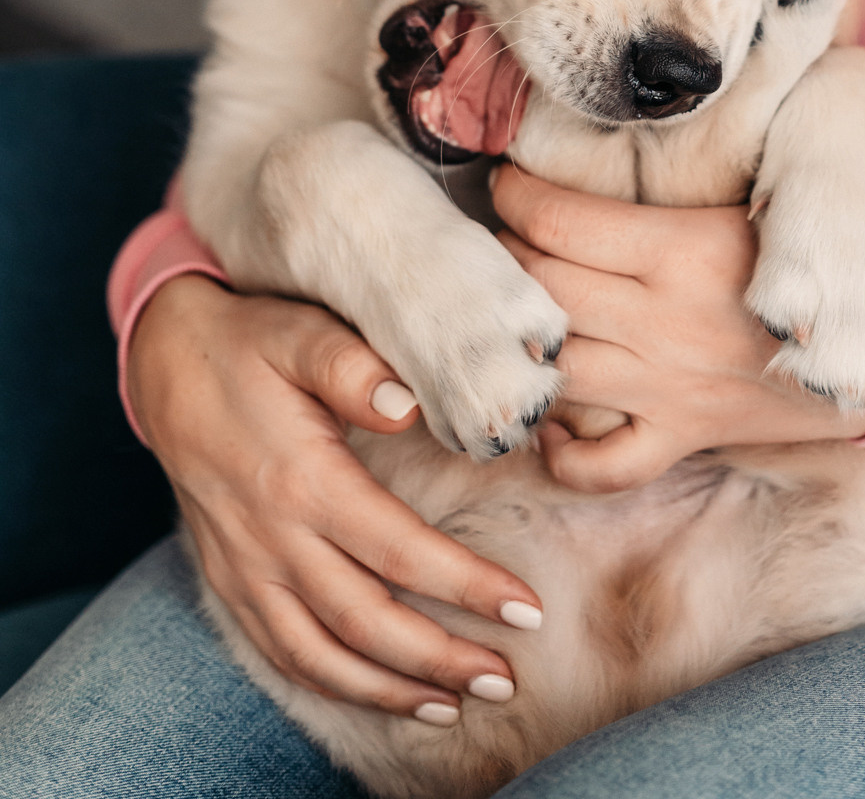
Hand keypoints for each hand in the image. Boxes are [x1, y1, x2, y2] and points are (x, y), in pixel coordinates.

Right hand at [128, 275, 542, 719]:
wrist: (166, 361)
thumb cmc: (249, 342)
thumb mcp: (301, 334)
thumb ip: (352, 367)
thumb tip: (408, 405)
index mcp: (303, 480)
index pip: (399, 552)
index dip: (466, 588)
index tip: (524, 611)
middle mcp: (271, 538)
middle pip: (366, 622)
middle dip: (440, 658)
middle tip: (504, 678)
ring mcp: (244, 567)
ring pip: (320, 656)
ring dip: (389, 690)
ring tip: (453, 704)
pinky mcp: (229, 579)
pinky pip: (280, 653)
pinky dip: (332, 684)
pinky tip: (379, 693)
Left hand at [491, 166, 864, 494]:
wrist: (864, 340)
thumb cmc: (797, 256)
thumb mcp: (747, 201)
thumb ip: (671, 188)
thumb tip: (602, 144)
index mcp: (680, 251)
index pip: (556, 221)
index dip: (515, 197)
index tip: (507, 183)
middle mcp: (664, 322)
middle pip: (543, 286)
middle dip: (506, 256)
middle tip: (503, 237)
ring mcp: (668, 387)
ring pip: (557, 367)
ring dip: (526, 338)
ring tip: (519, 310)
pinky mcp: (680, 436)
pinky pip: (603, 465)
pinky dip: (564, 454)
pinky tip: (551, 422)